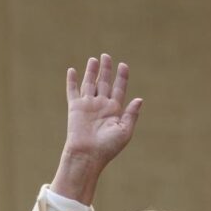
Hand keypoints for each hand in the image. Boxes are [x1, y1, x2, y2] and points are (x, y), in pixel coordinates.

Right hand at [51, 53, 142, 204]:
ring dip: (91, 71)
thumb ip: (131, 114)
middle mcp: (102, 106)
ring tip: (94, 59)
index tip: (124, 65)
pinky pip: (73, 91)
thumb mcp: (125, 130)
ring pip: (90, 83)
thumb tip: (139, 99)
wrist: (89, 154)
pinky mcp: (75, 107)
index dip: (122, 77)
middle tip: (107, 56)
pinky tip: (72, 70)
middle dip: (106, 70)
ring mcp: (88, 105)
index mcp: (115, 111)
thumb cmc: (108, 146)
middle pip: (104, 83)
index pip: (119, 89)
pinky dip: (72, 81)